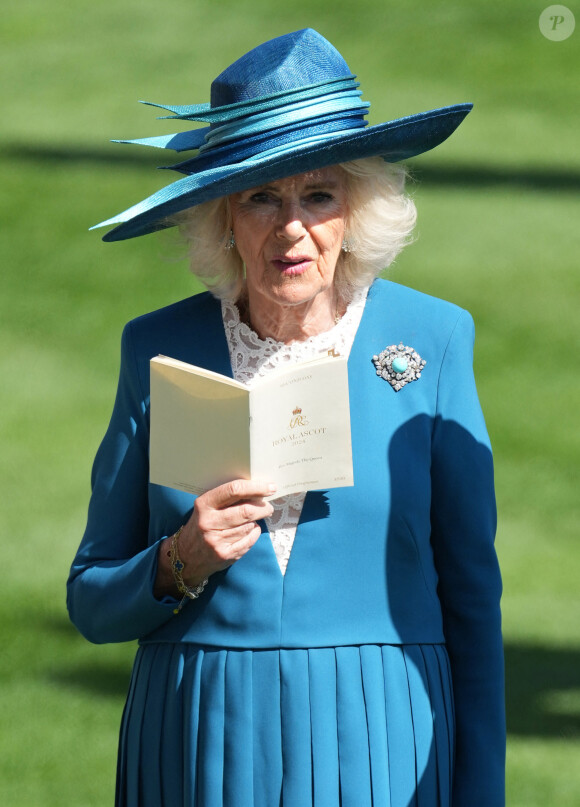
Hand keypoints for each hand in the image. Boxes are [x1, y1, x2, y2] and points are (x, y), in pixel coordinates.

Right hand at [154, 479, 275, 598]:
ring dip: (256, 521)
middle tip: (268, 506)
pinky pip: (250, 540)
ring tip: (252, 520)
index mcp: (204, 505)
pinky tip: (249, 531)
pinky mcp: (225, 555)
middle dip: (263, 507)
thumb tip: (256, 489)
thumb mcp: (206, 507)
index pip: (233, 490)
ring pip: (249, 526)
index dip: (255, 487)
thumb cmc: (201, 525)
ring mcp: (217, 541)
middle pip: (246, 511)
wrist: (186, 556)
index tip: (269, 487)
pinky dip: (254, 533)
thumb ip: (226, 498)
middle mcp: (209, 522)